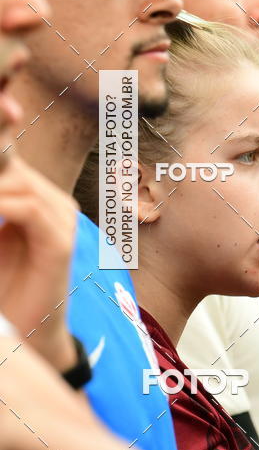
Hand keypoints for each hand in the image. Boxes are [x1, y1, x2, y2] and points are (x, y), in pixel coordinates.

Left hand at [0, 155, 77, 370]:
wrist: (21, 337)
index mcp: (35, 197)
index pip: (8, 156)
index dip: (0, 135)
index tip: (0, 112)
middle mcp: (54, 203)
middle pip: (13, 164)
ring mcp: (61, 220)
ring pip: (18, 183)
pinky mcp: (61, 242)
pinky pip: (27, 208)